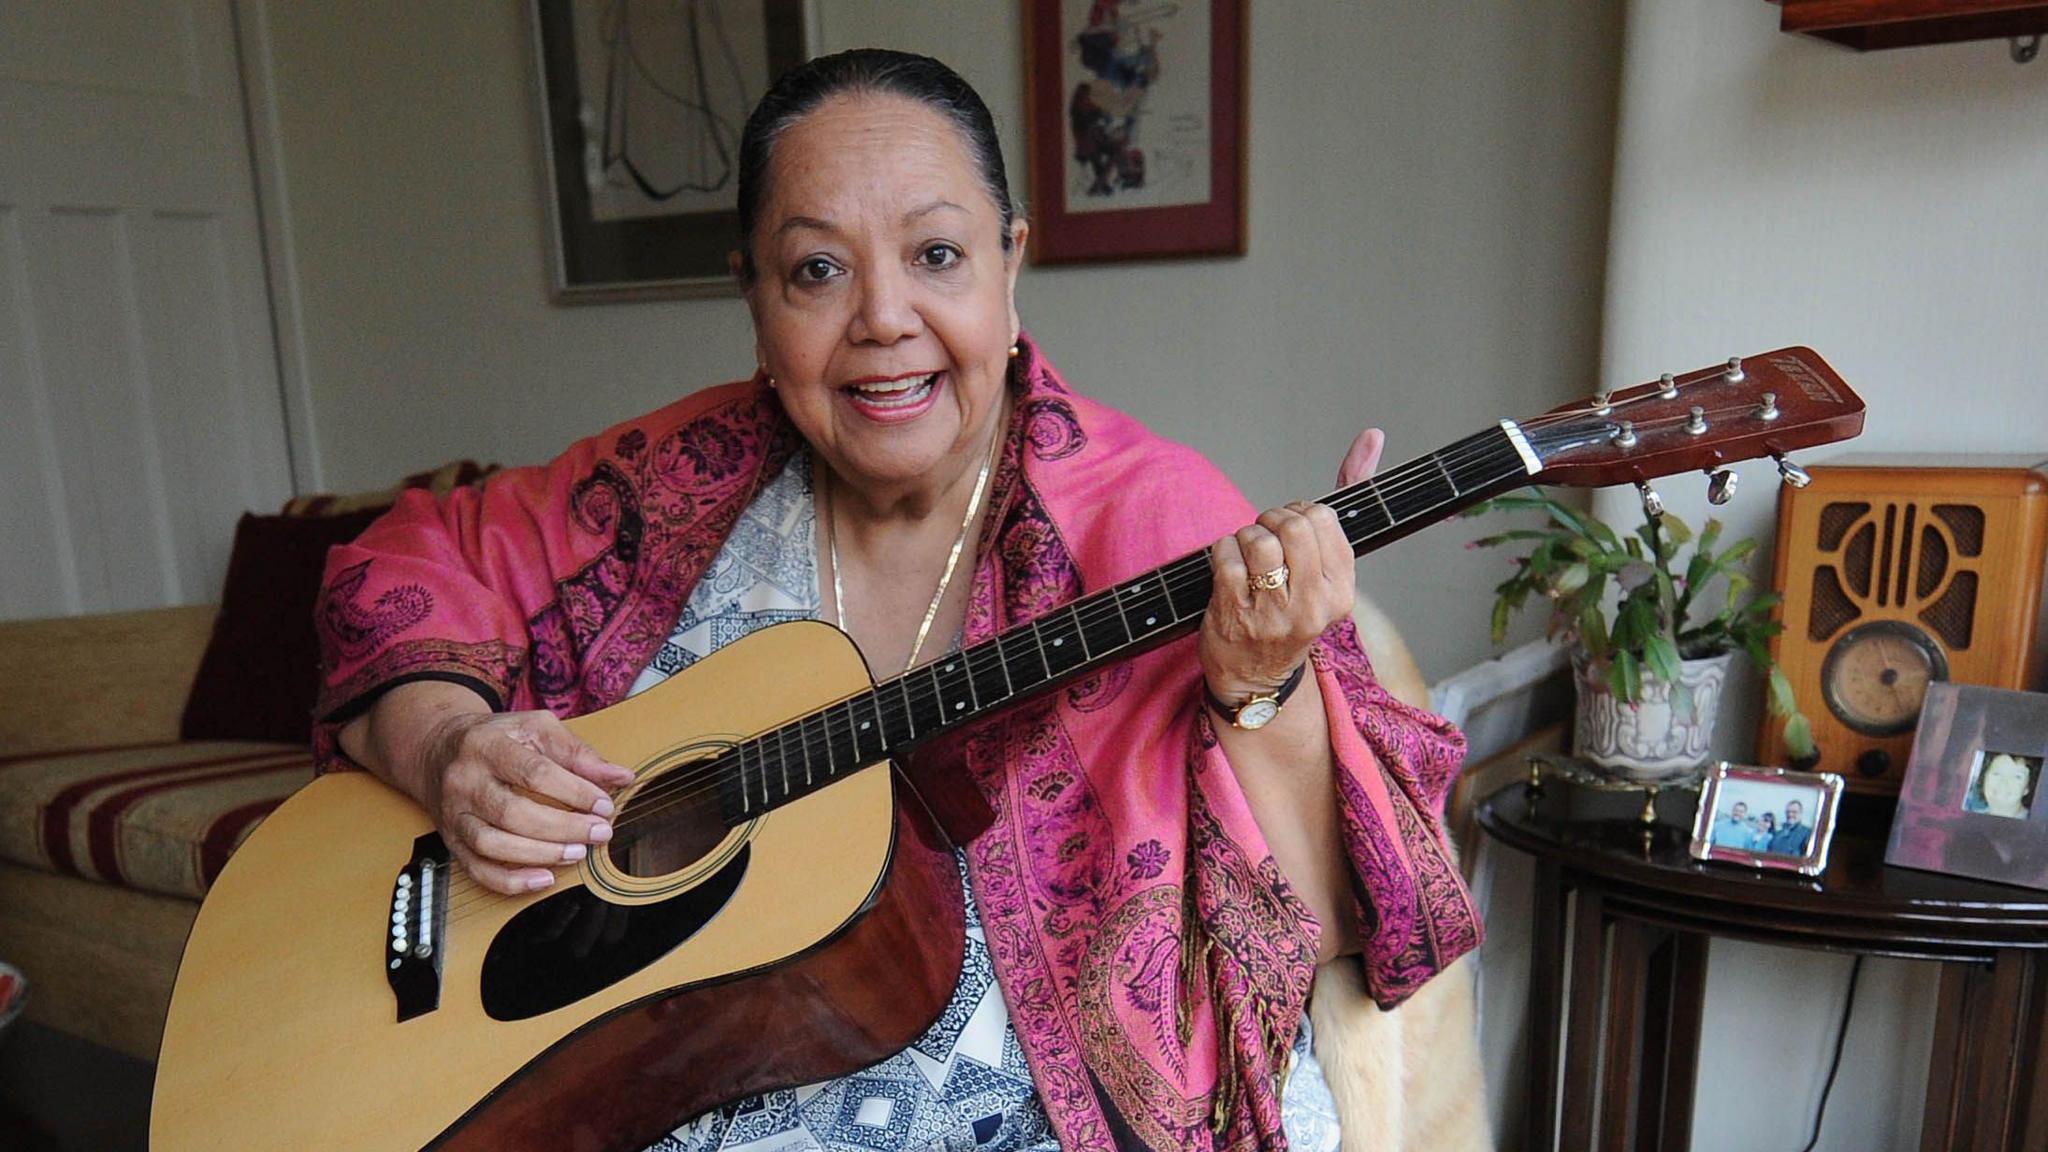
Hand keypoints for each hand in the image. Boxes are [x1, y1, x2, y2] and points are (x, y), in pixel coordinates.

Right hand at [417, 710, 635, 895]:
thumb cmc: (497, 738)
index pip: (534, 773)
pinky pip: (477, 870)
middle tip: (599, 832)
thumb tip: (621, 776)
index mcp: (487, 746)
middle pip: (513, 812)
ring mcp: (454, 813)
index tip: (605, 804)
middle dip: (563, 828)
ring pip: (492, 844)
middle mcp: (464, 781)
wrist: (437, 749)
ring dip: (540, 854)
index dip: (574, 792)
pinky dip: (511, 881)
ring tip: (577, 853)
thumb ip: (578, 753)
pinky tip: (544, 878)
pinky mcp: (451, 840)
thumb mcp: (536, 729)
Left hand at [1199, 428, 1383, 702]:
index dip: (1300, 514)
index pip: (1324, 520)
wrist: (1254, 675)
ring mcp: (1272, 612)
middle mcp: (1312, 604)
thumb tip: (1372, 436)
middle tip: (1266, 536)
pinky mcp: (1234, 612)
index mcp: (1341, 592)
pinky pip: (1225, 553)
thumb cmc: (1292, 609)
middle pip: (1292, 525)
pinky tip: (1227, 567)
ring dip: (1245, 536)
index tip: (1293, 531)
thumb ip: (1350, 495)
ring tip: (1247, 555)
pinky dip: (1221, 550)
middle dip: (1272, 519)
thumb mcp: (1327, 568)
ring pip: (1258, 538)